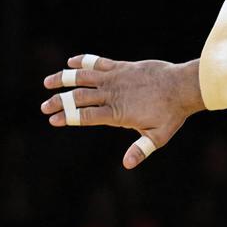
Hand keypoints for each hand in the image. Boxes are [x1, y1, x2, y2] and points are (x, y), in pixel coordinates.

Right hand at [41, 55, 204, 168]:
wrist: (183, 87)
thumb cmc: (172, 114)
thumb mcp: (158, 137)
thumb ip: (141, 149)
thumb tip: (127, 164)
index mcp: (117, 113)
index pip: (85, 116)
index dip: (67, 118)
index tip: (52, 120)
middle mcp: (112, 94)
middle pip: (78, 97)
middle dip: (58, 102)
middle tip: (43, 107)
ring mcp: (116, 78)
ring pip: (83, 77)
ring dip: (63, 79)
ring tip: (47, 83)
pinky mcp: (122, 66)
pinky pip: (98, 62)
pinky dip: (83, 61)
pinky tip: (71, 62)